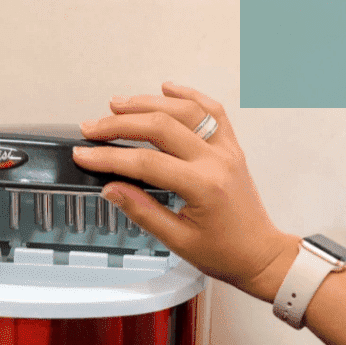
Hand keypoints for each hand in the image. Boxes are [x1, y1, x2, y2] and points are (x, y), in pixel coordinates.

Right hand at [72, 82, 297, 301]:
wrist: (260, 254)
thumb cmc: (227, 252)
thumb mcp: (178, 240)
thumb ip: (142, 211)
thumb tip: (111, 188)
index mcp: (204, 186)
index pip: (146, 163)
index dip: (110, 157)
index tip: (86, 154)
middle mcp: (217, 161)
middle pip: (161, 127)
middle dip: (120, 124)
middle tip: (94, 128)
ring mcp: (227, 150)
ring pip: (185, 111)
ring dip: (148, 103)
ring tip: (119, 105)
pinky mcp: (232, 147)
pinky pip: (212, 111)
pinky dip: (189, 97)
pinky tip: (167, 90)